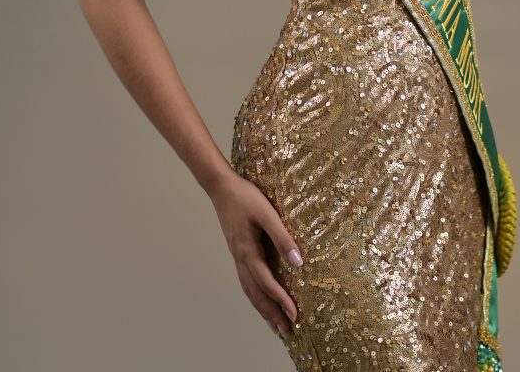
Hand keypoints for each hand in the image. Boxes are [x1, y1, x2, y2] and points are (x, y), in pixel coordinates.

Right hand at [211, 171, 302, 338]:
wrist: (221, 187)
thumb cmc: (245, 197)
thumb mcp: (267, 213)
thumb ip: (282, 237)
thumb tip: (298, 261)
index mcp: (248, 251)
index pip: (266, 283)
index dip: (281, 300)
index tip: (295, 314)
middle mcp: (241, 259)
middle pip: (255, 294)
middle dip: (271, 314)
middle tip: (286, 332)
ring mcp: (237, 257)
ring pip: (249, 290)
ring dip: (262, 309)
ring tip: (274, 325)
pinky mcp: (238, 252)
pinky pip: (246, 281)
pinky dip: (255, 296)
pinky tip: (261, 299)